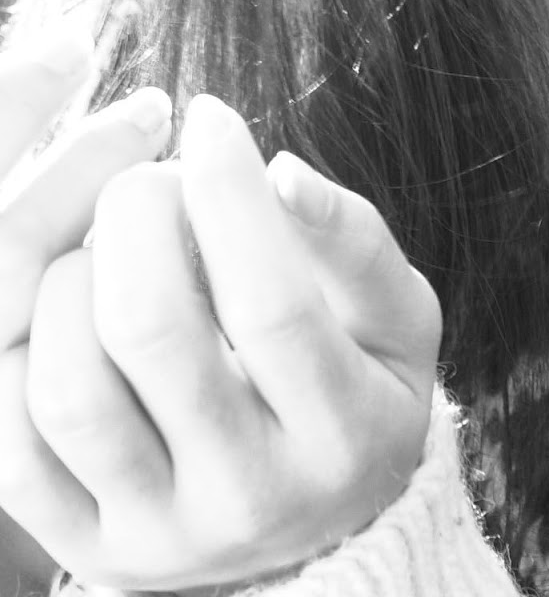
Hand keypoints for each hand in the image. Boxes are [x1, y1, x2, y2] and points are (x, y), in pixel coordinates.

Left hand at [0, 91, 442, 593]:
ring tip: (111, 245)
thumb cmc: (356, 385)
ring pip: (69, 389)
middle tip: (155, 177)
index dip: (229, 193)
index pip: (273, 303)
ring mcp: (156, 532)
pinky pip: (14, 442)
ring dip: (72, 276)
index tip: (211, 119)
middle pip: (152, 332)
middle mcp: (248, 497)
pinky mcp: (84, 545)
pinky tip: (70, 301)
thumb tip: (281, 173)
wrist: (316, 528)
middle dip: (137, 211)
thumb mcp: (394, 317)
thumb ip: (354, 242)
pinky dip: (26, 344)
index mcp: (344, 435)